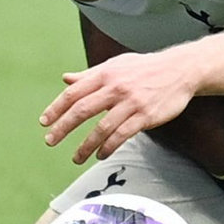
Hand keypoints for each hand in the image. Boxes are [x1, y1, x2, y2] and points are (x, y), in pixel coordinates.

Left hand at [40, 52, 197, 164]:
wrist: (179, 69)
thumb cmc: (144, 68)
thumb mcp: (115, 65)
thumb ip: (89, 75)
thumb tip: (66, 78)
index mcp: (105, 74)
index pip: (74, 92)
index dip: (57, 108)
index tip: (44, 122)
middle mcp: (115, 87)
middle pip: (82, 110)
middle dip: (63, 127)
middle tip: (50, 141)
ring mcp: (130, 102)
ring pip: (101, 128)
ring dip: (85, 145)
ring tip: (75, 158)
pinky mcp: (145, 116)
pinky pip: (121, 135)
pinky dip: (108, 147)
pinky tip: (100, 155)